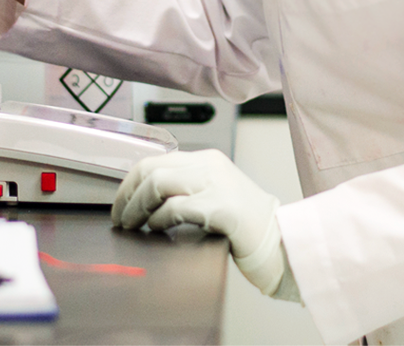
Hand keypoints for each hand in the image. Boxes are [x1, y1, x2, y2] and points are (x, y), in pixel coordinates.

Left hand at [112, 149, 290, 296]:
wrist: (284, 243)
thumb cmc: (248, 227)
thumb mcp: (214, 196)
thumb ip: (186, 190)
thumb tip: (144, 202)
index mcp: (207, 160)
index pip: (155, 160)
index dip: (129, 183)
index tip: (120, 203)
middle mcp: (210, 165)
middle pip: (151, 168)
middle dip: (127, 194)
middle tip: (119, 217)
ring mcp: (217, 184)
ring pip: (158, 183)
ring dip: (136, 207)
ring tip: (131, 225)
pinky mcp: (222, 208)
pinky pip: (177, 207)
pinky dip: (159, 219)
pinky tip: (157, 229)